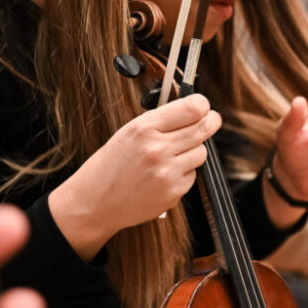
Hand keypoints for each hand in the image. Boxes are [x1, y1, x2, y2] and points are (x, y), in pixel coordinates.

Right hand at [50, 94, 220, 259]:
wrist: (95, 202)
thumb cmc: (110, 166)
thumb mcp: (128, 132)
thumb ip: (161, 121)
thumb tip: (193, 110)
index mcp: (144, 128)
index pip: (192, 108)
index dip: (203, 105)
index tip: (203, 106)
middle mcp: (157, 149)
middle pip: (204, 128)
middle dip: (211, 122)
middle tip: (211, 120)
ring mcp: (167, 172)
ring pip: (202, 152)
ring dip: (194, 150)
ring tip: (173, 155)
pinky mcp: (174, 191)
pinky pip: (193, 174)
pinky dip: (184, 172)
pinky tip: (164, 174)